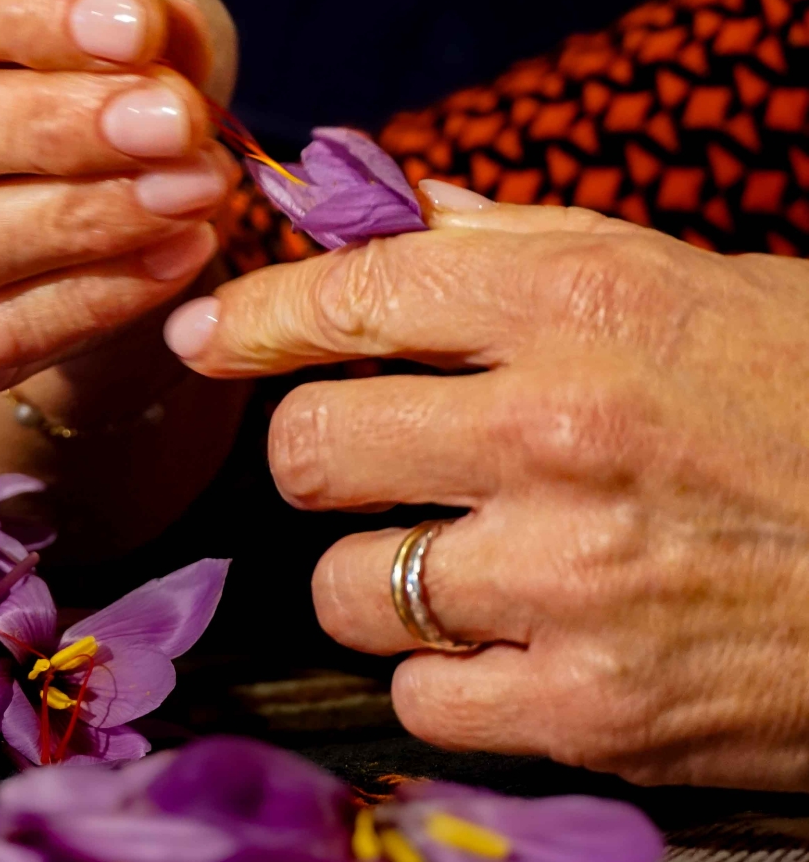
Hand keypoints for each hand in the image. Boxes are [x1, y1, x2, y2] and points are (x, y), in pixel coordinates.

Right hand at [0, 0, 239, 391]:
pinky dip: (92, 298)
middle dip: (52, 128)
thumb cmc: (71, 55)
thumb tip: (156, 35)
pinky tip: (176, 255)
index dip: (19, 15)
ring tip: (195, 188)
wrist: (78, 176)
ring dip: (82, 218)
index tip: (138, 27)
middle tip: (175, 122)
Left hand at [170, 188, 808, 789]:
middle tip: (373, 457)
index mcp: (585, 303)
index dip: (254, 316)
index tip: (211, 335)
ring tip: (459, 559)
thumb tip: (378, 201)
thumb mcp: (697, 285)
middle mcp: (558, 429)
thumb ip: (518, 244)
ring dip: (376, 573)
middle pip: (311, 444)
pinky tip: (511, 640)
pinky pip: (417, 691)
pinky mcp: (593, 706)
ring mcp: (571, 576)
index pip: (352, 295)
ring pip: (341, 580)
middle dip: (323, 451)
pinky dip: (445, 672)